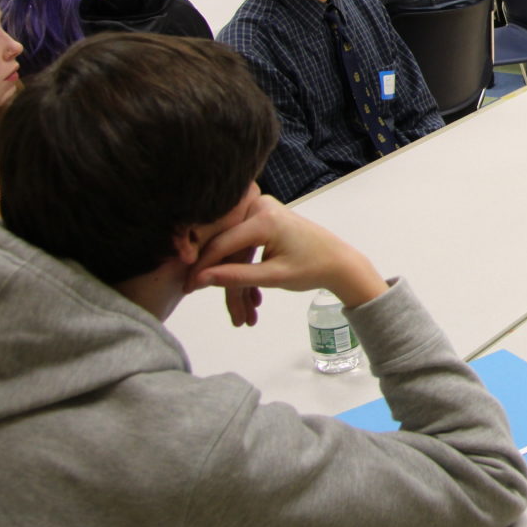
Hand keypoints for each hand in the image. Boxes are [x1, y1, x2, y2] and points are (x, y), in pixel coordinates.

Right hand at [188, 196, 387, 317]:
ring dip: (240, 287)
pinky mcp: (262, 221)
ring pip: (236, 255)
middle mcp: (258, 208)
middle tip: (230, 316)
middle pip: (228, 252)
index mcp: (262, 218)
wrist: (339, 262)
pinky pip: (245, 250)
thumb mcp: (273, 277)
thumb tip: (198, 280)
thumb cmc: (311, 267)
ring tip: (245, 318)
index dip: (202, 268)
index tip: (187, 289)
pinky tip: (254, 302)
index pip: (221, 244)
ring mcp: (260, 212)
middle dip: (229, 288)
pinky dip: (248, 275)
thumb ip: (235, 277)